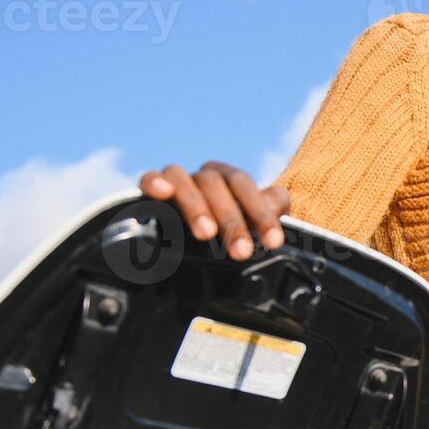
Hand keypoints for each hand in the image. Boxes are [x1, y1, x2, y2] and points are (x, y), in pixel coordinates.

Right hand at [138, 162, 290, 259]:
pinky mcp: (153, 188)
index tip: (273, 242)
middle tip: (241, 252)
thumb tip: (278, 203)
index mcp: (231, 179)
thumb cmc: (233, 227)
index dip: (260, 213)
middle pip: (216, 185)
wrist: (204, 234)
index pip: (245, 186)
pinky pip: (149, 178)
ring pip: (183, 180)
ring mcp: (179, 180)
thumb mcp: (254, 221)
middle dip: (231, 221)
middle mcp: (205, 175)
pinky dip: (154, 182)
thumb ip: (270, 209)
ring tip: (206, 234)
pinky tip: (162, 193)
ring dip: (196, 206)